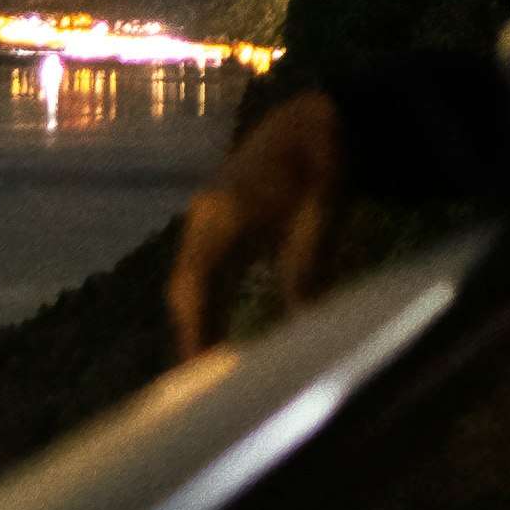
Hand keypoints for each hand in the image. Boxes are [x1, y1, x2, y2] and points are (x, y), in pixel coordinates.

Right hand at [172, 89, 343, 358]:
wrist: (309, 120)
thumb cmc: (321, 163)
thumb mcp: (323, 210)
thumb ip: (309, 260)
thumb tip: (302, 316)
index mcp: (228, 213)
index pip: (199, 281)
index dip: (197, 326)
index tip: (202, 368)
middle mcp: (206, 216)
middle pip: (186, 286)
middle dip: (190, 335)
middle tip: (197, 390)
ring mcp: (206, 218)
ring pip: (190, 282)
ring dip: (195, 324)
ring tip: (201, 376)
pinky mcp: (215, 224)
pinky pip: (200, 273)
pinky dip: (203, 307)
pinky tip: (213, 339)